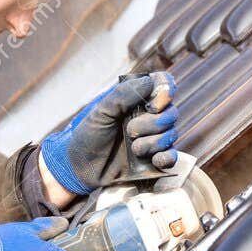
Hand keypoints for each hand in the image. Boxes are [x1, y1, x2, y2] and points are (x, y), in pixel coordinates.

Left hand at [39, 72, 178, 195]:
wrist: (80, 168)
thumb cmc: (88, 135)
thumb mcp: (101, 112)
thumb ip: (123, 95)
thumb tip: (149, 82)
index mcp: (136, 100)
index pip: (164, 85)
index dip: (165, 91)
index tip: (153, 104)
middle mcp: (148, 117)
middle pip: (171, 113)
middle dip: (152, 123)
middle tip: (129, 131)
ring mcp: (153, 138)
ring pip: (172, 134)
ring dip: (153, 142)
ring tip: (133, 150)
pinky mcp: (154, 160)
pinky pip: (172, 157)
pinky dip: (166, 158)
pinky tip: (153, 160)